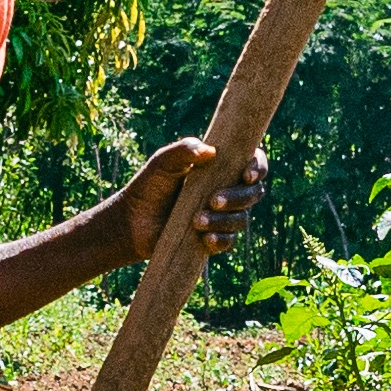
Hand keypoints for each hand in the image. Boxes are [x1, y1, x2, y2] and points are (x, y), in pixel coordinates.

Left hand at [113, 138, 245, 284]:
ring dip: (224, 220)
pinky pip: (230, 241)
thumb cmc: (150, 185)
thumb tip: (209, 152)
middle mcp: (227, 191)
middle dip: (239, 197)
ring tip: (197, 221)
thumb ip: (183, 150)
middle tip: (213, 200)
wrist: (133, 220)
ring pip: (241, 219)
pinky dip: (221, 239)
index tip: (246, 175)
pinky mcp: (213, 238)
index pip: (253, 164)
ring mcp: (222, 216)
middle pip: (253, 193)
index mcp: (221, 168)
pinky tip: (206, 238)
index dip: (258, 168)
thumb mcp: (163, 162)